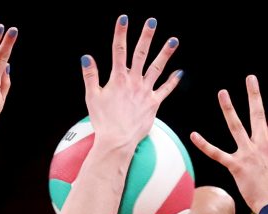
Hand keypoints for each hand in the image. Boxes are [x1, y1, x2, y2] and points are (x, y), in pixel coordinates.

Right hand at [82, 16, 181, 150]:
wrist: (117, 141)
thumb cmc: (103, 120)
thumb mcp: (92, 96)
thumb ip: (90, 75)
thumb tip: (86, 57)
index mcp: (118, 78)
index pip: (118, 50)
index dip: (120, 32)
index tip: (123, 18)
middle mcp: (133, 82)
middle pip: (140, 54)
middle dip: (146, 36)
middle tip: (152, 21)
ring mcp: (145, 92)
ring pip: (157, 68)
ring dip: (165, 53)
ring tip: (173, 40)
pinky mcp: (153, 104)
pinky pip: (165, 90)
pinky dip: (173, 81)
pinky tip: (180, 72)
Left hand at [191, 77, 267, 213]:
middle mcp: (262, 144)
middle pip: (257, 114)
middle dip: (254, 95)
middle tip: (250, 78)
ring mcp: (248, 154)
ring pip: (236, 127)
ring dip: (228, 109)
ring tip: (222, 92)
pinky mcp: (236, 166)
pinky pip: (217, 154)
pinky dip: (204, 144)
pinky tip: (193, 135)